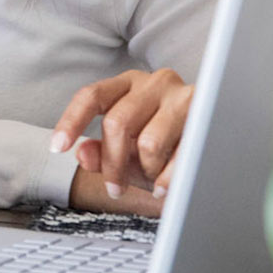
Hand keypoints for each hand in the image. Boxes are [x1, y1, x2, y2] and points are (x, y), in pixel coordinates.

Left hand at [49, 68, 194, 208]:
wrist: (215, 140)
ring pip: (148, 141)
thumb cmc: (167, 143)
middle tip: (114, 189)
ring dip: (145, 170)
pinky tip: (163, 187)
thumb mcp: (128, 151)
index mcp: (128, 83)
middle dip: (112, 164)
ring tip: (150, 179)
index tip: (57, 147)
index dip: (71, 121)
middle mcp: (154, 82)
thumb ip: (100, 152)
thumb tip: (83, 153)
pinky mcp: (208, 114)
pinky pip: (180, 154)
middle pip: (117, 123)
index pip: (91, 95)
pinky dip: (167, 178)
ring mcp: (182, 95)